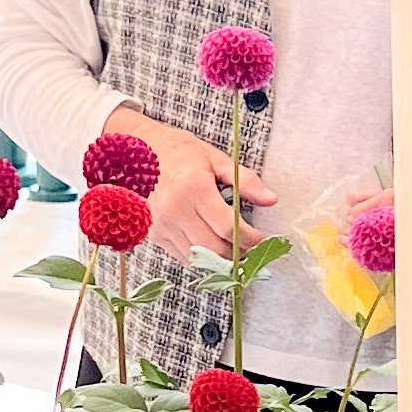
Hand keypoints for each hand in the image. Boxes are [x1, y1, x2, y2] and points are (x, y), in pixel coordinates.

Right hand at [109, 111, 271, 265]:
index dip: (250, 239)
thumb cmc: (180, 153)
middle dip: (238, 254)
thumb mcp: (217, 159)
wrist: (140, 153)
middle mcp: (176, 210)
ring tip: (233, 247)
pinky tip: (209, 242)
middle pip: (214, 249)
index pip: (228, 228)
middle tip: (250, 248)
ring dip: (219, 258)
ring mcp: (162, 224)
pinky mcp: (154, 233)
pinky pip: (183, 255)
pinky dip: (200, 255)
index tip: (261, 238)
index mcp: (194, 188)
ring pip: (199, 257)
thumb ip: (245, 181)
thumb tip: (271, 199)